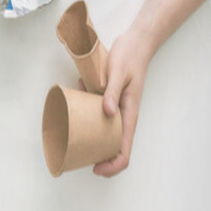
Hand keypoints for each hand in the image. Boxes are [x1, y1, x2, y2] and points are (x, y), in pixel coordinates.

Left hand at [88, 28, 151, 176]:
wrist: (136, 42)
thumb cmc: (130, 57)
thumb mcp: (118, 73)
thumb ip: (112, 92)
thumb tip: (107, 113)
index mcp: (129, 115)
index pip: (125, 151)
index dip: (112, 166)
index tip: (96, 168)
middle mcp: (123, 117)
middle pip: (114, 149)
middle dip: (97, 158)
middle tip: (79, 157)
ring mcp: (116, 111)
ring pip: (104, 135)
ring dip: (90, 138)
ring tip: (74, 133)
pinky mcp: (108, 102)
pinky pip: (97, 115)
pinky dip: (86, 114)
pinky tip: (77, 97)